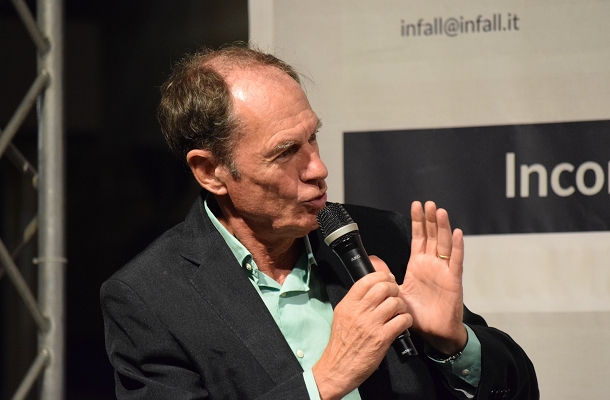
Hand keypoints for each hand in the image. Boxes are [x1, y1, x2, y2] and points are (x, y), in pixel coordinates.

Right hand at [312, 272, 411, 399]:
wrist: (338, 368)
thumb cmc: (341, 344)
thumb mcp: (341, 316)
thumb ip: (354, 303)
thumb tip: (371, 291)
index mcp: (348, 305)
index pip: (366, 280)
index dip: (382, 276)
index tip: (388, 280)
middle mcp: (359, 312)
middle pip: (383, 287)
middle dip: (394, 288)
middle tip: (396, 294)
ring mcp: (371, 324)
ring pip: (395, 302)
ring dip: (401, 305)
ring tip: (399, 311)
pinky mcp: (382, 338)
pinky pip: (402, 320)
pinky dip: (406, 320)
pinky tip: (403, 323)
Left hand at [401, 201, 465, 354]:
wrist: (433, 332)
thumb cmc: (418, 314)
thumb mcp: (397, 293)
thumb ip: (387, 277)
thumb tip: (373, 262)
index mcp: (418, 265)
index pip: (418, 238)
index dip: (418, 222)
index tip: (416, 205)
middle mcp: (431, 264)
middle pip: (432, 236)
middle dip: (429, 219)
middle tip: (428, 203)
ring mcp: (443, 270)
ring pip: (443, 244)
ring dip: (442, 227)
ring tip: (439, 211)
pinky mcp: (453, 280)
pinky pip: (455, 261)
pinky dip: (457, 247)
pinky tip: (456, 233)